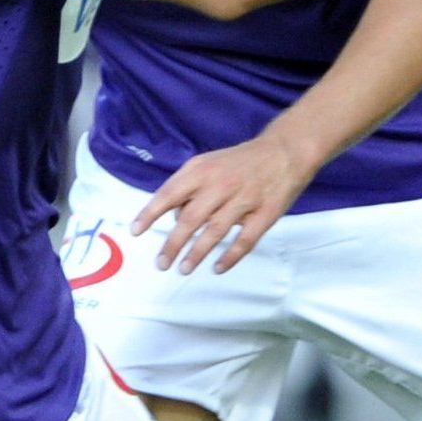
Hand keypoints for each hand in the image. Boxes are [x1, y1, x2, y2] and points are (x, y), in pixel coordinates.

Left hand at [134, 128, 321, 275]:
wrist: (285, 151)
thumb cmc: (240, 162)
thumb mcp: (209, 163)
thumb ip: (189, 188)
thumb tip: (175, 219)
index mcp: (202, 170)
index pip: (169, 194)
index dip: (150, 214)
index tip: (136, 232)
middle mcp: (221, 184)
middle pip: (190, 219)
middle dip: (173, 244)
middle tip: (161, 263)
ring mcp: (244, 199)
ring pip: (215, 231)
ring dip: (197, 253)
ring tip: (183, 269)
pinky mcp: (266, 213)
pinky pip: (245, 240)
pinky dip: (230, 256)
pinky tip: (218, 268)